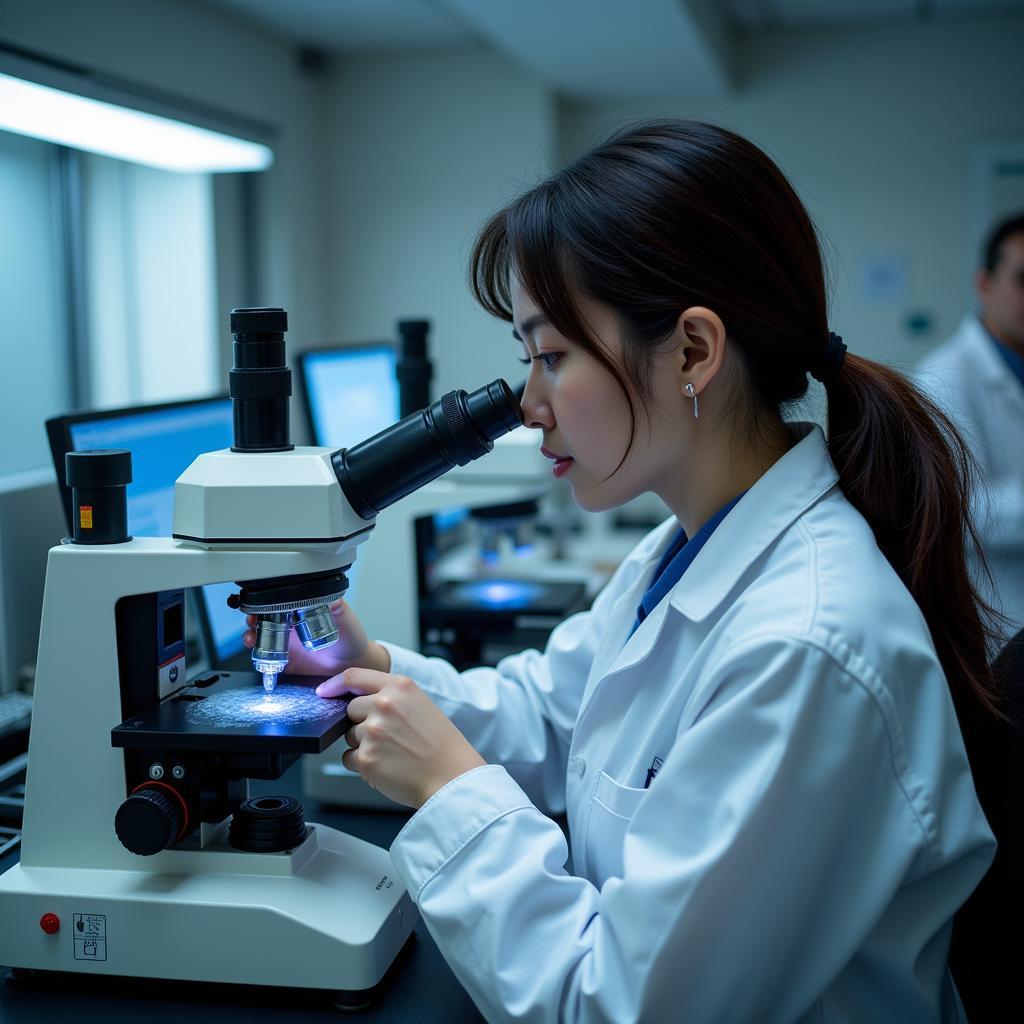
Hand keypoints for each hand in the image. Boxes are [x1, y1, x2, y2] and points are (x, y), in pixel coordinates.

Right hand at [241, 598, 390, 676]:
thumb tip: (326, 589)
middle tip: (251, 623)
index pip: (275, 601)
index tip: (258, 606)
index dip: (262, 602)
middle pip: (261, 618)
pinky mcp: (286, 661)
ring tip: (251, 640)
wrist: (353, 661)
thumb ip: (334, 602)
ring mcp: (286, 643)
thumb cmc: (349, 634)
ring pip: (259, 637)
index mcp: (299, 609)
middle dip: (251, 619)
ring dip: (250, 636)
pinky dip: (259, 659)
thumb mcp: (342, 614)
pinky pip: (267, 660)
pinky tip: (259, 657)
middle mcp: (289, 624)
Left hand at [317, 668, 485, 808]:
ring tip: (392, 753)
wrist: (451, 777)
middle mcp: (383, 705)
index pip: (353, 677)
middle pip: (351, 710)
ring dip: (364, 745)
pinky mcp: (366, 759)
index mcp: (399, 687)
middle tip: (388, 736)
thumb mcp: (421, 704)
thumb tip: (359, 701)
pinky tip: (386, 765)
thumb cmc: (440, 745)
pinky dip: (362, 764)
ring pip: (350, 736)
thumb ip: (391, 697)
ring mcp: (372, 732)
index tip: (324, 691)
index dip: (334, 684)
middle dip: (361, 722)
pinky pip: (349, 758)